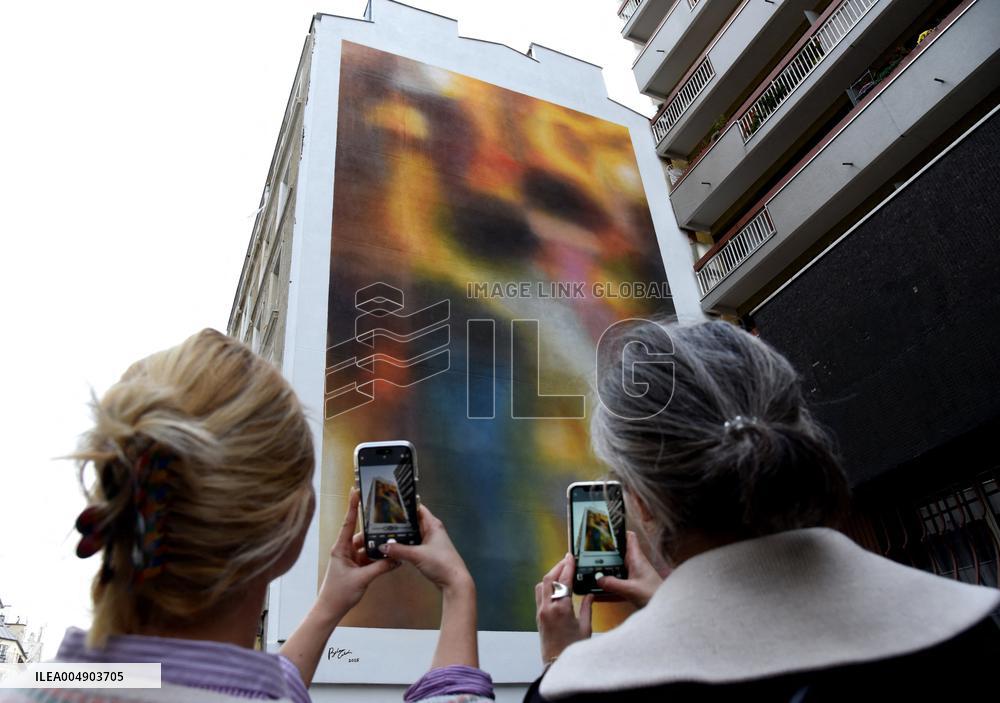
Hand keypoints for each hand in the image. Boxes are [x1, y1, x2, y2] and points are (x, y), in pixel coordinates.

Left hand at [316, 489, 397, 621]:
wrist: (331, 610)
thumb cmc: (339, 593)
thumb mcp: (363, 578)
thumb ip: (381, 567)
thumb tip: (396, 558)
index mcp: (341, 548)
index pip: (348, 522)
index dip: (352, 506)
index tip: (356, 490)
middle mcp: (345, 550)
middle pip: (362, 534)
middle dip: (375, 531)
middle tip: (387, 522)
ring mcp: (350, 558)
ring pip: (368, 547)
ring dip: (378, 548)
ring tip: (392, 544)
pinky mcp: (355, 566)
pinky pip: (369, 558)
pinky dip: (378, 558)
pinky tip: (389, 559)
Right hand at [377, 504, 472, 595]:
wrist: (453, 581)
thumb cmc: (440, 563)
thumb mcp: (416, 555)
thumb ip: (398, 550)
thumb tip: (382, 546)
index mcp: (433, 524)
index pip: (418, 508)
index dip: (405, 505)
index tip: (390, 505)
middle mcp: (432, 530)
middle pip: (413, 521)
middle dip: (400, 521)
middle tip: (382, 521)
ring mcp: (430, 541)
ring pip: (413, 534)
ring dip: (402, 535)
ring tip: (384, 533)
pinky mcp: (428, 552)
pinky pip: (414, 544)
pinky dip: (405, 545)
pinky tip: (394, 547)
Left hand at [534, 553, 592, 664]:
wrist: (557, 664)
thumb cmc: (573, 649)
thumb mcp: (585, 628)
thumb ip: (587, 608)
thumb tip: (590, 595)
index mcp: (561, 609)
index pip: (564, 581)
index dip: (568, 567)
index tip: (571, 557)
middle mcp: (548, 607)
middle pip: (549, 578)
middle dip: (558, 566)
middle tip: (567, 559)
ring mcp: (541, 611)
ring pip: (542, 585)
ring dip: (551, 575)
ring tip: (561, 570)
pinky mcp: (538, 616)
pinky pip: (540, 594)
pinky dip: (547, 585)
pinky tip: (555, 585)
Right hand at [595, 531, 663, 607]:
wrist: (666, 606)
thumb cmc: (654, 594)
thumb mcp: (630, 590)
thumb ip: (613, 584)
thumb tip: (599, 579)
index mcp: (636, 558)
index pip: (629, 537)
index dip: (618, 532)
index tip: (606, 531)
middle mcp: (636, 562)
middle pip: (620, 551)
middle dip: (607, 552)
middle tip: (592, 553)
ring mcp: (636, 571)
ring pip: (619, 564)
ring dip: (609, 567)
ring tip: (594, 569)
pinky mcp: (635, 581)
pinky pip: (621, 576)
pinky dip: (613, 579)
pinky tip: (604, 586)